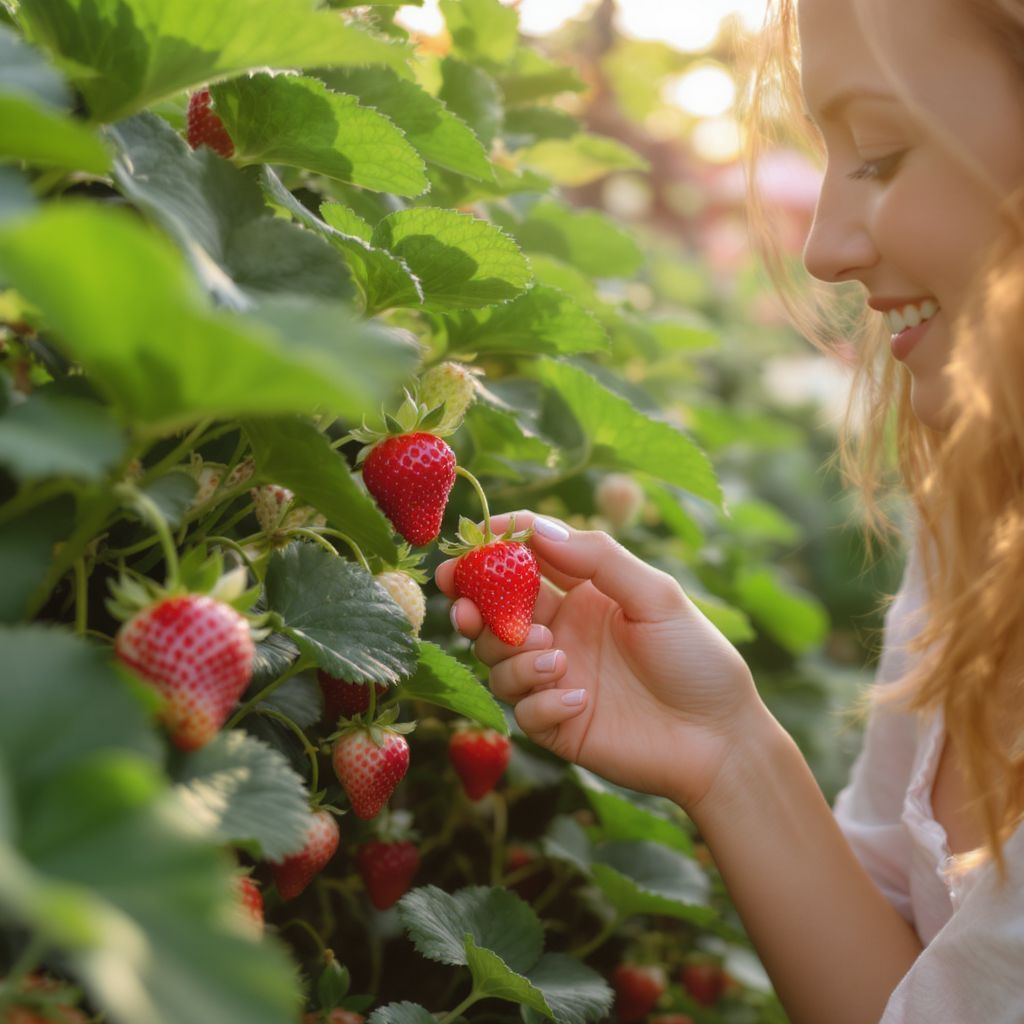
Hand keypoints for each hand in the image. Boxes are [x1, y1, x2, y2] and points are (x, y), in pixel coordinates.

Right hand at [435, 511, 770, 810]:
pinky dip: (542, 703)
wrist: (720, 740)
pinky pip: (522, 711)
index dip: (492, 551)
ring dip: (515, 658)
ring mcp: (556, 678)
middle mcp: (561, 632)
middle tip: (466, 609)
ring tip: (554, 660)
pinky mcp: (556, 724)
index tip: (468, 547)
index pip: (525, 561)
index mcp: (583, 594)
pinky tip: (582, 701)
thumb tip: (538, 528)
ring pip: (498, 661)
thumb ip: (598, 559)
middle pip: (494, 612)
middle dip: (473, 606)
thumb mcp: (656, 596)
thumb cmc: (697, 660)